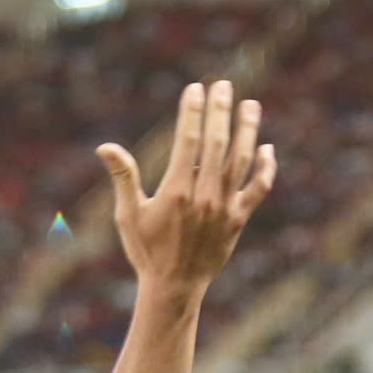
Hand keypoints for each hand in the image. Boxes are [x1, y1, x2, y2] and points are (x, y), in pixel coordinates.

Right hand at [101, 80, 275, 296]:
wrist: (174, 287)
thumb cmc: (147, 251)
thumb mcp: (129, 215)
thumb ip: (123, 177)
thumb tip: (105, 147)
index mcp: (176, 191)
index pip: (188, 140)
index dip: (193, 111)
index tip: (196, 88)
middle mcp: (204, 196)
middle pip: (217, 143)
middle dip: (221, 111)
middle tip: (224, 85)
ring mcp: (225, 208)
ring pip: (242, 160)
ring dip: (247, 130)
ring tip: (251, 105)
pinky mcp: (239, 220)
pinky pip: (258, 189)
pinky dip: (266, 168)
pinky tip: (267, 147)